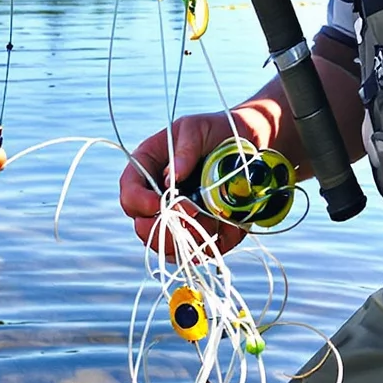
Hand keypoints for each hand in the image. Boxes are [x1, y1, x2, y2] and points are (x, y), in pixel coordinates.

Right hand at [119, 107, 273, 256]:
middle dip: (163, 225)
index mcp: (149, 168)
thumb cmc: (219, 130)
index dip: (138, 202)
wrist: (253, 142)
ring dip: (184, 239)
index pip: (129, 193)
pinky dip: (203, 247)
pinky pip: (194, 253)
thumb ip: (185, 150)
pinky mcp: (202, 233)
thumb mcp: (198, 129)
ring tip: (207, 220)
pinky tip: (219, 228)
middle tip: (190, 212)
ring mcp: (180, 217)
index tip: (159, 202)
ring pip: (166, 246)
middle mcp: (159, 197)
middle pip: (142, 226)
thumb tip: (171, 177)